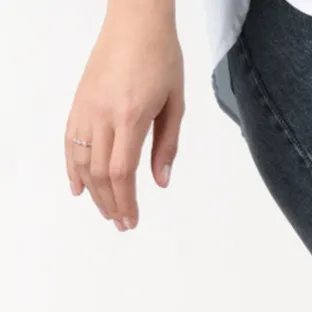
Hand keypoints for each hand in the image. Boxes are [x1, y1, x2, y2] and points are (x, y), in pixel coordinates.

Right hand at [64, 0, 183, 230]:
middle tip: (121, 224)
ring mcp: (86, 106)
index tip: (132, 221)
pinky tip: (77, 186)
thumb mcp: (176, 105)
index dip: (125, 201)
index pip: (121, 172)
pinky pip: (70, 139)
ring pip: (81, 159)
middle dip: (111, 203)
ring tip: (105, 211)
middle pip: (99, 172)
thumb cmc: (161, 58)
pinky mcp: (79, 100)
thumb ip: (167, 145)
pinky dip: (71, 165)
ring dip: (92, 190)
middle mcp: (102, 114)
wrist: (135, 20)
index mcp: (130, 117)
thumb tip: (160, 182)